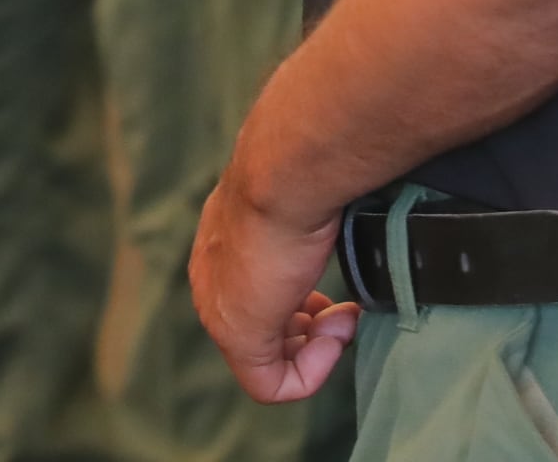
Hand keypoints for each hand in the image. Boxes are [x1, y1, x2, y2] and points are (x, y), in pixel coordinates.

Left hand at [191, 168, 357, 404]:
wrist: (285, 173)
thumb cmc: (300, 176)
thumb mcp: (297, 206)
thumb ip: (301, 228)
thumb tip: (327, 232)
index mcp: (220, 249)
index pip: (258, 295)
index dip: (304, 306)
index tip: (335, 293)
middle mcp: (213, 280)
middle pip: (263, 330)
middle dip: (311, 330)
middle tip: (344, 311)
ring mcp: (222, 311)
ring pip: (267, 359)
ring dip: (315, 348)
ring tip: (344, 318)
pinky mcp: (239, 337)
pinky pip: (271, 385)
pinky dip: (312, 373)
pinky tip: (334, 335)